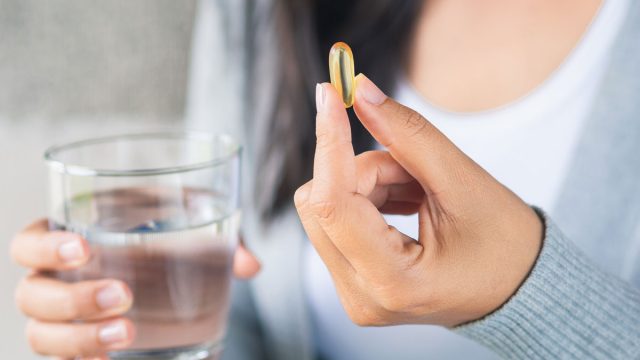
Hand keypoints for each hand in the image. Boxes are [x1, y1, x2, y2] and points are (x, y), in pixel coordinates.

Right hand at [10, 219, 259, 358]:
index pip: (29, 242)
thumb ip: (216, 237)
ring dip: (81, 338)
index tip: (84, 248)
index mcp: (70, 238)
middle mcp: (56, 280)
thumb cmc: (167, 234)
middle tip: (123, 296)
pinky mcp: (81, 343)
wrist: (170, 267)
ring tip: (128, 334)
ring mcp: (64, 317)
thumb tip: (250, 266)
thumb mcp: (190, 222)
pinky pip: (65, 359)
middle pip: (32, 296)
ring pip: (42, 335)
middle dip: (73, 300)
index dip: (44, 248)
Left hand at [294, 75, 542, 327]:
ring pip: (325, 207)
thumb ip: (408, 135)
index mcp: (394, 281)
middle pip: (321, 202)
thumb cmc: (506, 245)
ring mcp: (354, 294)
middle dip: (363, 169)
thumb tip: (361, 92)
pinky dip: (367, 197)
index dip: (329, 142)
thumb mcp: (463, 183)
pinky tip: (407, 201)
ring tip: (420, 191)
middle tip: (414, 168)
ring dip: (368, 182)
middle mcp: (362, 297)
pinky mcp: (353, 283)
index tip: (330, 94)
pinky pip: (335, 221)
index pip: (333, 202)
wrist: (520, 291)